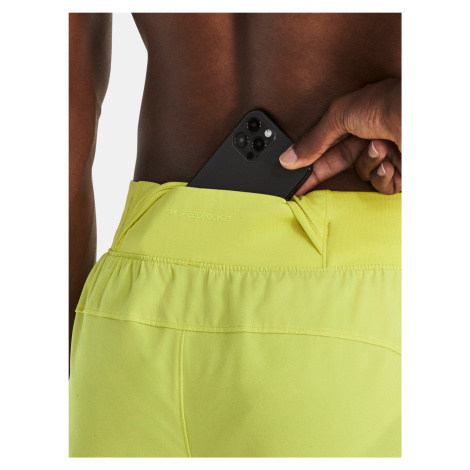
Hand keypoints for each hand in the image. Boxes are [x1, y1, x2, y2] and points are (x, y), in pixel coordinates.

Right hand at [279, 78, 400, 194]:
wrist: (421, 117)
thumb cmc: (388, 104)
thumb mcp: (340, 115)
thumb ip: (313, 140)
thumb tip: (288, 158)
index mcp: (355, 121)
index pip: (325, 147)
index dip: (308, 163)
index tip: (293, 179)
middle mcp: (369, 138)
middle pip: (339, 163)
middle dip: (323, 173)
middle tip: (303, 186)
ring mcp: (385, 156)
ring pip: (361, 174)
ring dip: (367, 163)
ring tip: (379, 147)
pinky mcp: (399, 173)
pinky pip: (380, 185)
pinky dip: (383, 176)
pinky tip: (389, 162)